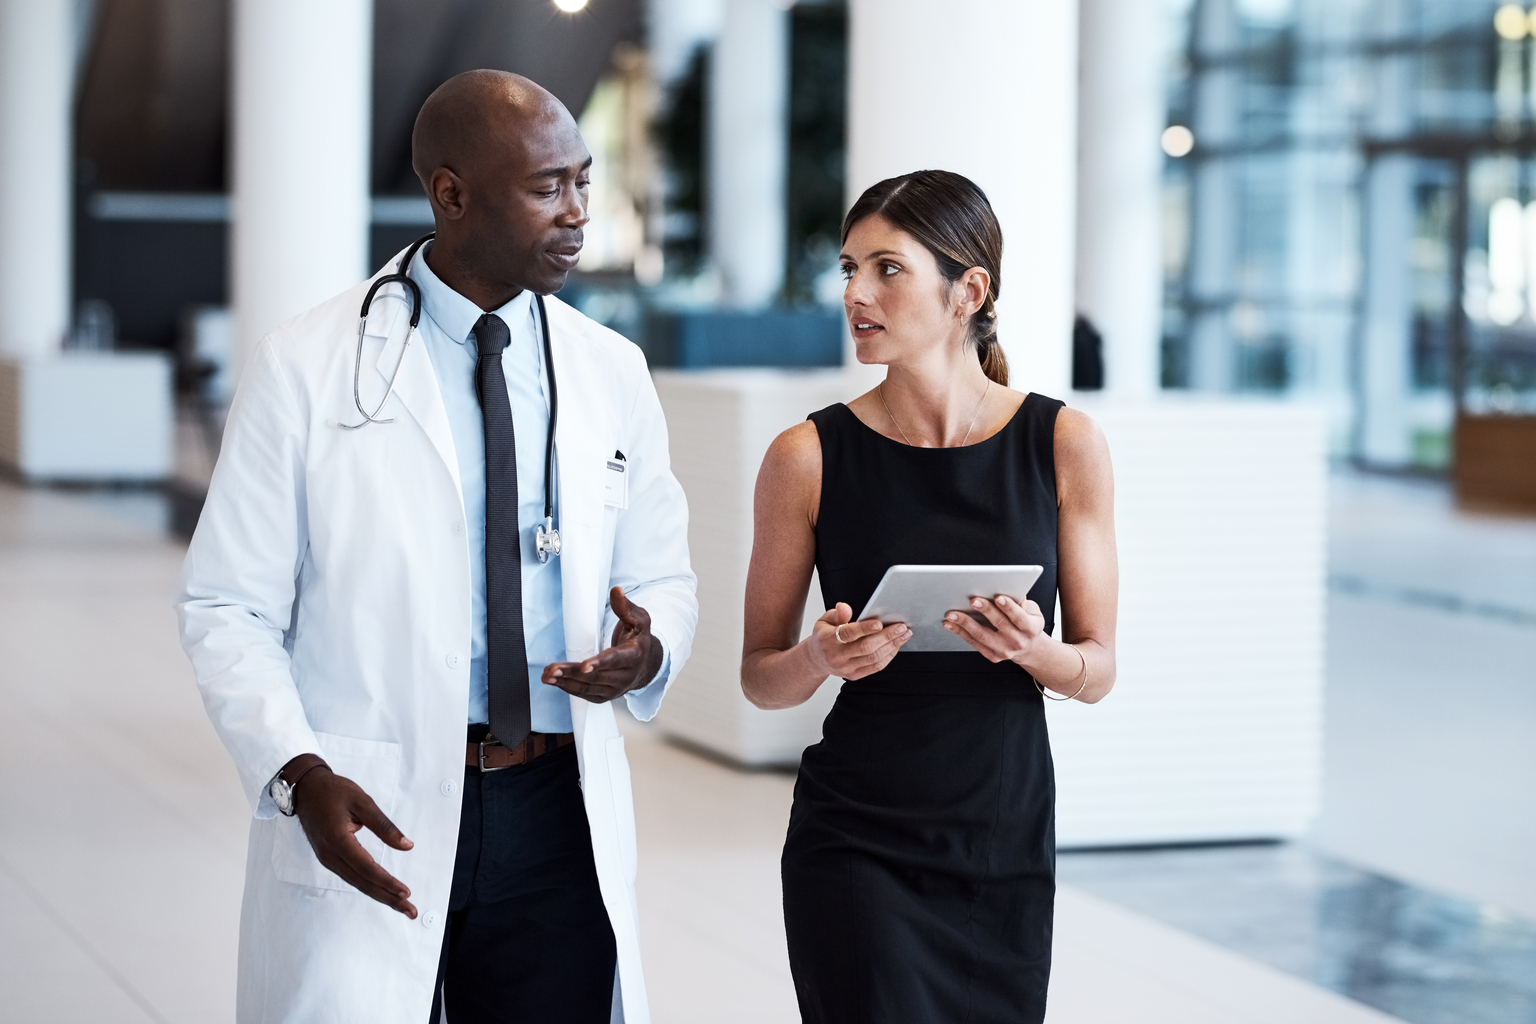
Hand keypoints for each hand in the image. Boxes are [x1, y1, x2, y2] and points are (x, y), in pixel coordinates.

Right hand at [285, 756, 416, 917]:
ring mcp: (328, 859)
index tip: (406, 892)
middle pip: (363, 883)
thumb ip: (384, 826)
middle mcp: (330, 856)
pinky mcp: (329, 858)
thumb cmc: (333, 791)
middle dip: (388, 898)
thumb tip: (406, 846)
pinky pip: (351, 877)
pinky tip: (382, 891)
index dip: (387, 882)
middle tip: (410, 911)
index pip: (367, 868)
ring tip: (401, 905)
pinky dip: (369, 886)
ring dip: (380, 895)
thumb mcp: (362, 802)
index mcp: (338, 841)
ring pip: (357, 883)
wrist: (305, 789)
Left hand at [542, 586, 663, 702]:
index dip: (600, 663)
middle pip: (596, 676)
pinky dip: (569, 689)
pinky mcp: (605, 695)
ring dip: (565, 682)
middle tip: (552, 669)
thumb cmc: (638, 638)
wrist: (645, 663)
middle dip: (572, 673)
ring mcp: (616, 689)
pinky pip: (585, 694)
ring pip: (588, 687)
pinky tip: (555, 682)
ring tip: (547, 675)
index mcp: (634, 655)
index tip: (584, 666)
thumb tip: (616, 590)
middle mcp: (626, 676)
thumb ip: (625, 607)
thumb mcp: (638, 619)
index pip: (615, 660)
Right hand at [806, 602, 910, 680]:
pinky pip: (875, 667)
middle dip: (887, 636)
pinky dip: (888, 656)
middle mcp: (836, 656)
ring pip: (873, 658)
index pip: (848, 634)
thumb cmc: (824, 636)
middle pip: (865, 647)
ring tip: (904, 635)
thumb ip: (837, 613)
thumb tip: (846, 608)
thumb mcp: (825, 620)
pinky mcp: (853, 675)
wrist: (816, 660)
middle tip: (902, 627)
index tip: (880, 623)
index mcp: (828, 639)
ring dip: (892, 646)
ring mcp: (845, 668)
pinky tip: (896, 646)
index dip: (864, 629)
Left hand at [942, 594, 1046, 663]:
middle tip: (973, 600)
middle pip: (999, 624)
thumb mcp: (1033, 611)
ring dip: (965, 623)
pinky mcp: (992, 656)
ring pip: (982, 635)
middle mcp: (1018, 641)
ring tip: (952, 614)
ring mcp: (1004, 650)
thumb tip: (1013, 593)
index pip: (1020, 617)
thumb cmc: (1027, 623)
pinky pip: (974, 642)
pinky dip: (960, 632)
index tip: (998, 597)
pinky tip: (950, 624)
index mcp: (1031, 628)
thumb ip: (1023, 603)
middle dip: (985, 610)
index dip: (1009, 607)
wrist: (1028, 648)